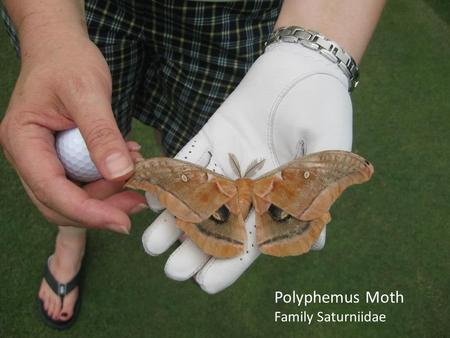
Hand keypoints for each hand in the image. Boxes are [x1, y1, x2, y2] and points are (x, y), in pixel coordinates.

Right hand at [0, 29, 138, 232]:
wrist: (61, 46)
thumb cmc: (67, 61)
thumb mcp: (88, 92)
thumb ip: (101, 134)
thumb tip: (120, 174)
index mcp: (23, 141)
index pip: (51, 190)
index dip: (87, 212)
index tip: (122, 221)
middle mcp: (28, 156)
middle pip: (59, 202)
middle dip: (99, 209)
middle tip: (137, 202)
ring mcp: (44, 158)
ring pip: (73, 196)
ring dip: (107, 196)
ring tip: (138, 177)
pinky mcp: (62, 156)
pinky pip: (83, 181)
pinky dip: (107, 181)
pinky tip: (128, 165)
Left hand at [142, 42, 351, 292]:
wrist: (300, 68)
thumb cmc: (323, 107)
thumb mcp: (329, 151)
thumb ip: (319, 192)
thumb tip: (316, 244)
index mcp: (277, 197)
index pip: (252, 239)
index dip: (230, 264)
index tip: (206, 284)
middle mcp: (248, 186)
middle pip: (219, 226)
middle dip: (195, 250)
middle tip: (173, 270)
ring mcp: (226, 164)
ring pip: (197, 199)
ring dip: (174, 222)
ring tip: (151, 244)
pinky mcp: (210, 140)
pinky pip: (187, 162)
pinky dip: (169, 180)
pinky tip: (152, 198)